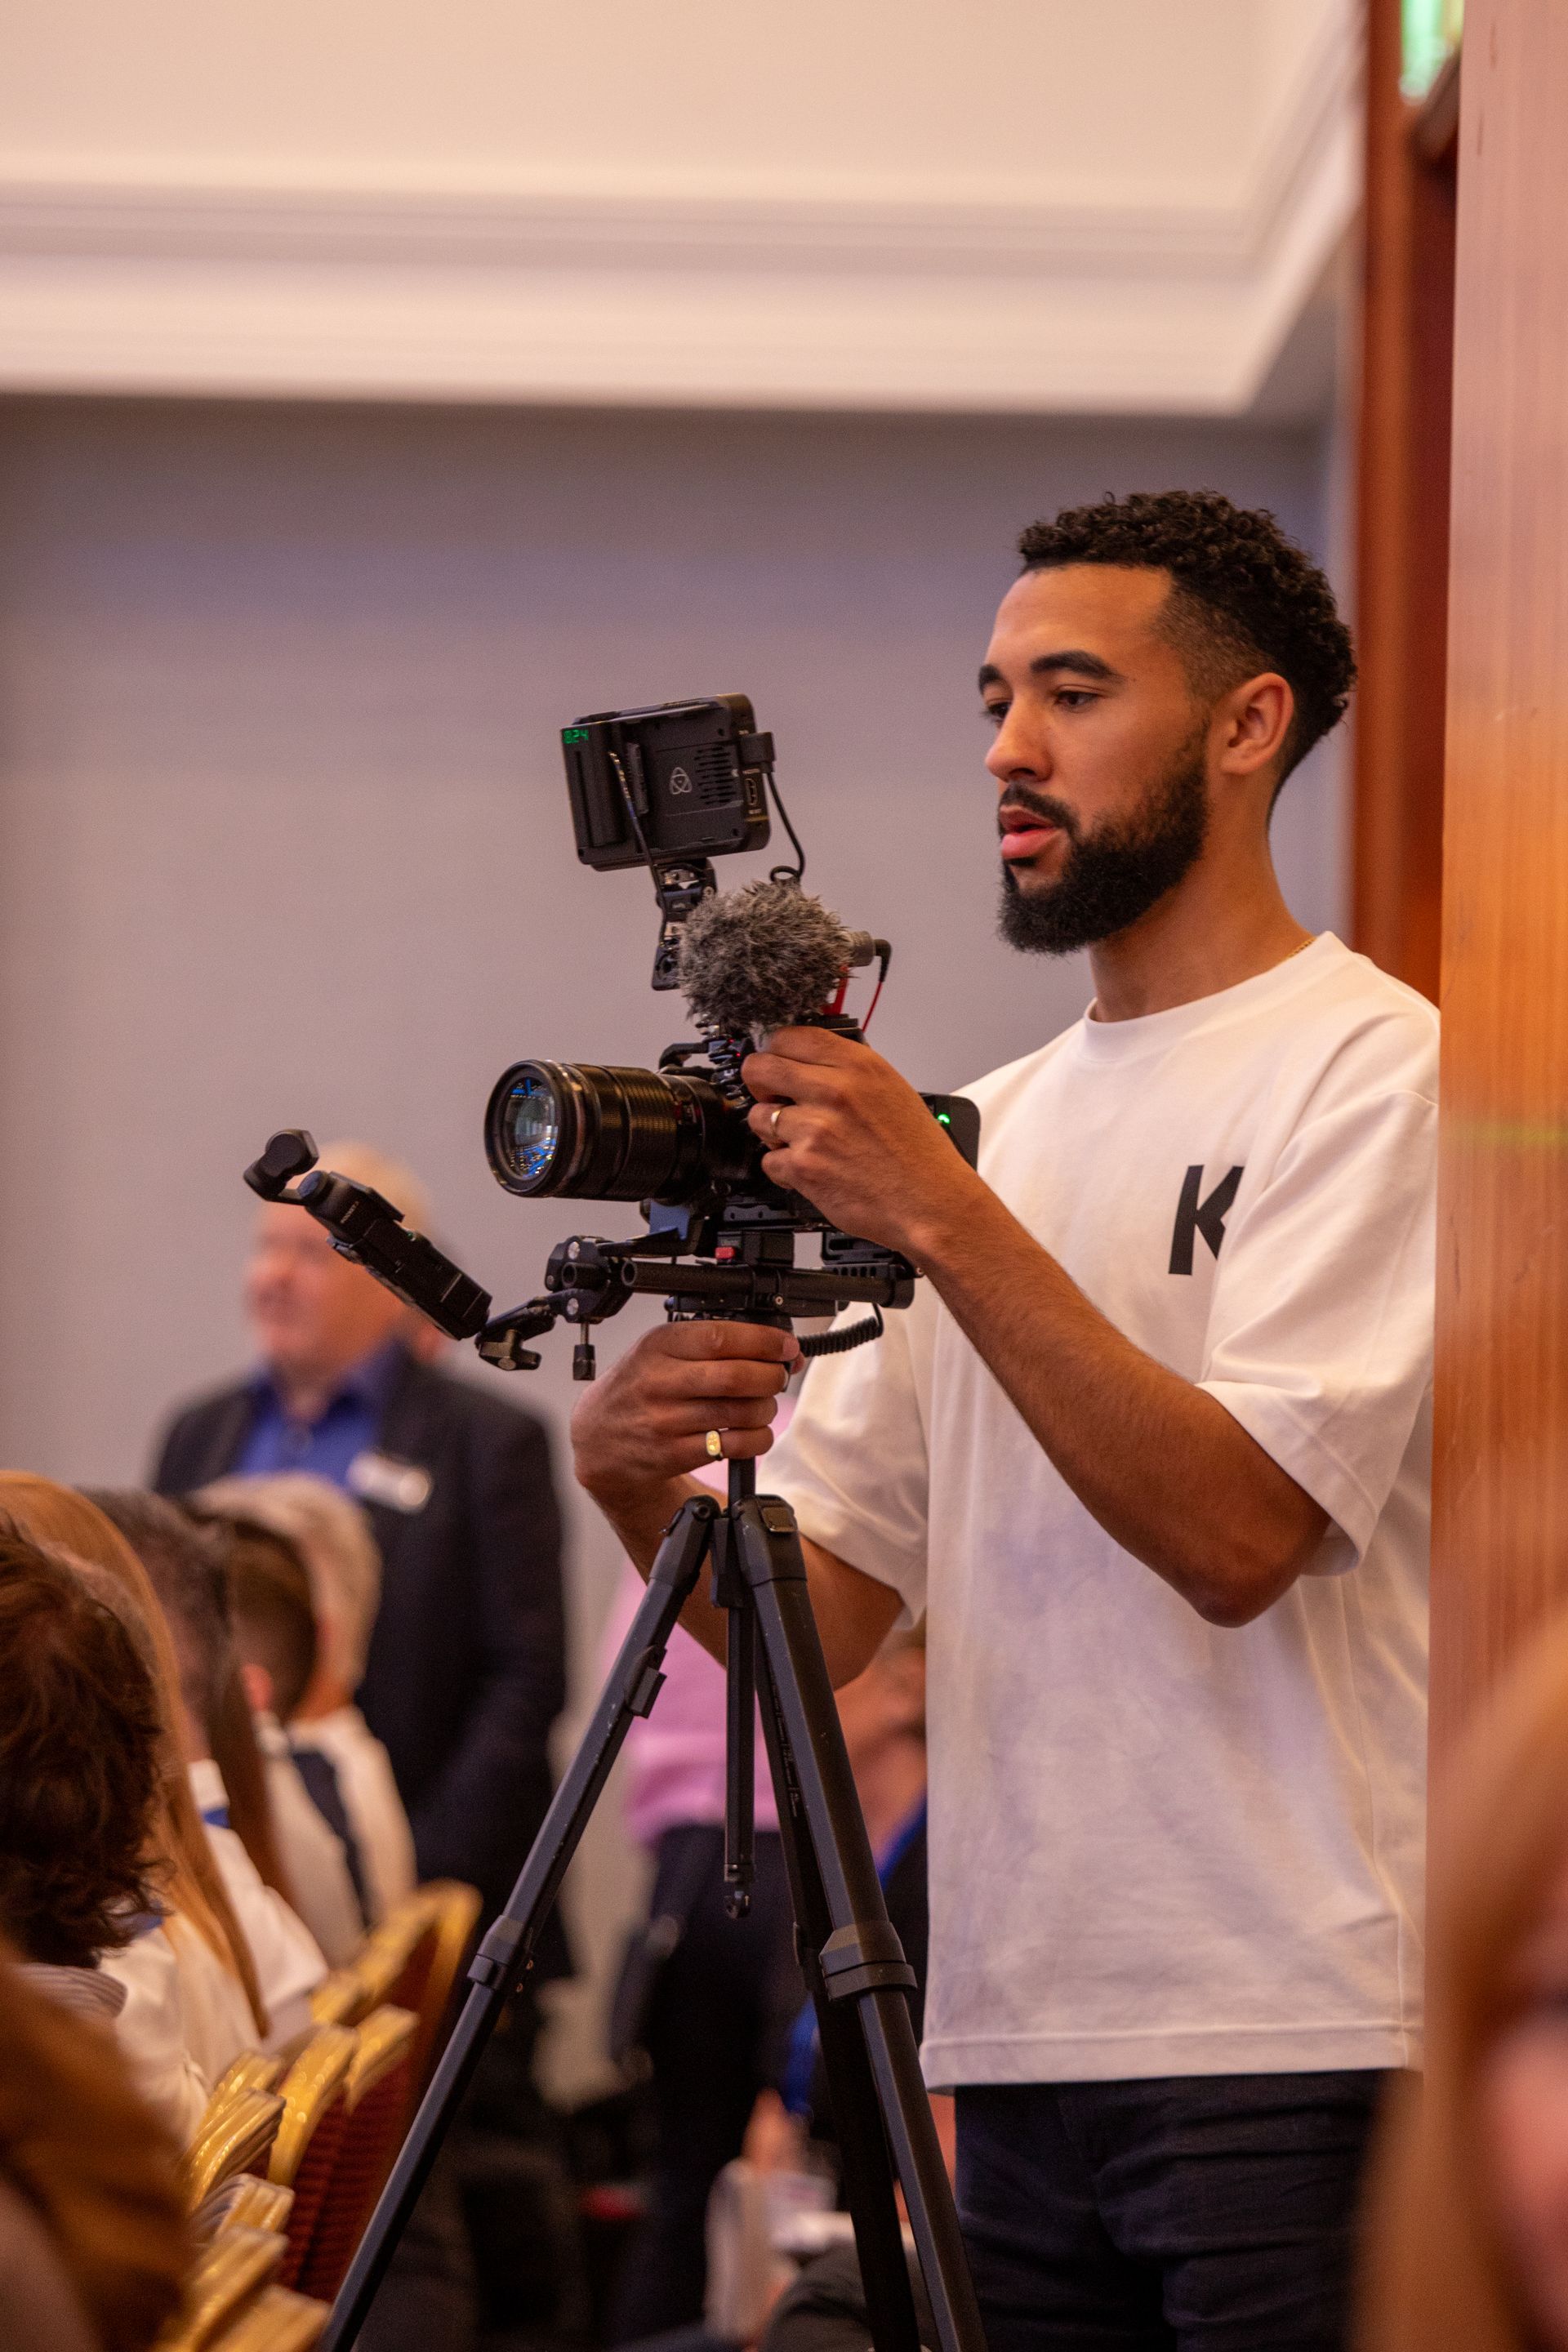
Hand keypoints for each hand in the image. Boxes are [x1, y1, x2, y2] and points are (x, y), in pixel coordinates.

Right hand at [571, 1318, 799, 1512]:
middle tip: (778, 1376)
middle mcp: (659, 1381)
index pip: (720, 1337)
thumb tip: (779, 1348)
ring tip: (762, 1404)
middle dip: (772, 1376)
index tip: (786, 1346)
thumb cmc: (637, 1387)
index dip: (764, 1341)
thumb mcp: (658, 1351)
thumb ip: (708, 1343)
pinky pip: (735, 1446)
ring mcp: (666, 1421)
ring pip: (741, 1412)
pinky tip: (752, 1431)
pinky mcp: (675, 1454)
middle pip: (736, 1377)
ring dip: (766, 1407)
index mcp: (658, 1346)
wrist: (597, 1439)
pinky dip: (757, 1438)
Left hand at [743, 1026, 983, 1256]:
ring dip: (772, 1132)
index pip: (789, 1036)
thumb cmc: (919, 1154)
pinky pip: (769, 1160)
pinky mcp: (803, 1166)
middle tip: (773, 1099)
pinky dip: (784, 1169)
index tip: (777, 1064)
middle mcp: (834, 1090)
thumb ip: (847, 1072)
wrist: (932, 1202)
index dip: (775, 1052)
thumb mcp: (891, 1090)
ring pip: (758, 1117)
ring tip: (802, 1143)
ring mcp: (815, 1128)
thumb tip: (808, 1065)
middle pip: (759, 1068)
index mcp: (857, 1065)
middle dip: (760, 1084)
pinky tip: (811, 1170)